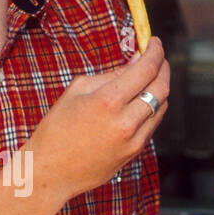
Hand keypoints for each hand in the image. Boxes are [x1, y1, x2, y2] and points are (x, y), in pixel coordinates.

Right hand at [24, 38, 168, 204]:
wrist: (50, 171)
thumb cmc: (57, 128)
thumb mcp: (77, 91)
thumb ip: (110, 74)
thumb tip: (136, 61)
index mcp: (107, 101)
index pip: (146, 68)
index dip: (155, 51)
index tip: (154, 42)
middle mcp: (125, 121)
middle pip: (161, 86)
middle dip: (163, 67)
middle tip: (157, 58)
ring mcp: (133, 139)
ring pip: (161, 106)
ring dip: (159, 87)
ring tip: (148, 78)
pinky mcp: (134, 152)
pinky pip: (153, 123)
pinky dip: (152, 107)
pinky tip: (141, 101)